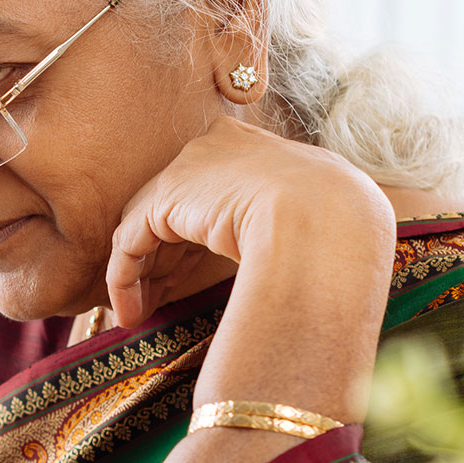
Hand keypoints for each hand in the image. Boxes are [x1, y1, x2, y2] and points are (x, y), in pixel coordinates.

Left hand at [104, 116, 382, 326]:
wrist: (328, 221)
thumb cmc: (338, 232)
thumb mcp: (313, 222)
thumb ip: (283, 228)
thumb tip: (278, 258)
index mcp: (260, 149)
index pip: (213, 192)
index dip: (196, 237)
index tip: (190, 276)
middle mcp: (220, 147)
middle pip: (175, 208)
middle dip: (163, 258)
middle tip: (157, 299)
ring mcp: (191, 168)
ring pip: (148, 226)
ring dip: (140, 275)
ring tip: (137, 314)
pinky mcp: (166, 198)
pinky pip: (131, 242)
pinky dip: (125, 280)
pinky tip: (131, 313)